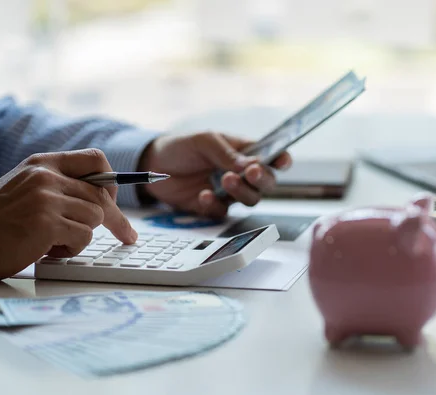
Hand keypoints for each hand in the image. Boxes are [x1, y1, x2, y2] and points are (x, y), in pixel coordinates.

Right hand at [0, 149, 136, 282]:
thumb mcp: (26, 188)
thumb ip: (58, 185)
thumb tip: (100, 197)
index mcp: (43, 163)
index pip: (95, 158)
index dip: (112, 181)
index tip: (115, 199)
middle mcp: (46, 175)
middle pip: (102, 194)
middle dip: (116, 219)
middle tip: (128, 235)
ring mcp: (47, 197)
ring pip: (96, 217)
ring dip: (82, 235)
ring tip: (56, 241)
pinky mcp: (47, 222)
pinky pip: (84, 237)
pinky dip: (71, 248)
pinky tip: (47, 249)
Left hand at [138, 132, 291, 216]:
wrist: (153, 165)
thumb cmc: (182, 147)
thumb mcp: (204, 141)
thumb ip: (226, 153)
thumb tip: (248, 165)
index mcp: (243, 153)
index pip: (271, 157)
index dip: (281, 160)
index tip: (282, 162)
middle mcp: (241, 174)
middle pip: (266, 183)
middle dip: (262, 179)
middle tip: (249, 172)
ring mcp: (228, 192)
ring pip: (250, 199)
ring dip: (241, 191)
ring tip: (225, 180)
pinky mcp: (212, 207)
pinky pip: (223, 211)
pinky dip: (215, 204)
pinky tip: (203, 195)